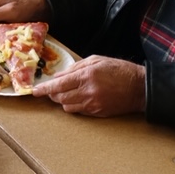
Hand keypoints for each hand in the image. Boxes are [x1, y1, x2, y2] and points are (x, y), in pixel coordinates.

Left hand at [30, 55, 145, 116]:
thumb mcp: (96, 61)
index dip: (44, 89)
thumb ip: (75, 68)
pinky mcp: (98, 113)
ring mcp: (93, 104)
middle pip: (60, 97)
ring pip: (67, 107)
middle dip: (52, 94)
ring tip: (67, 92)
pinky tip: (78, 98)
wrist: (139, 88)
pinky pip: (78, 111)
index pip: (58, 84)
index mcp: (87, 76)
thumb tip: (58, 75)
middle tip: (52, 89)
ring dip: (62, 100)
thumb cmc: (119, 70)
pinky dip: (74, 105)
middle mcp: (88, 91)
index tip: (34, 91)